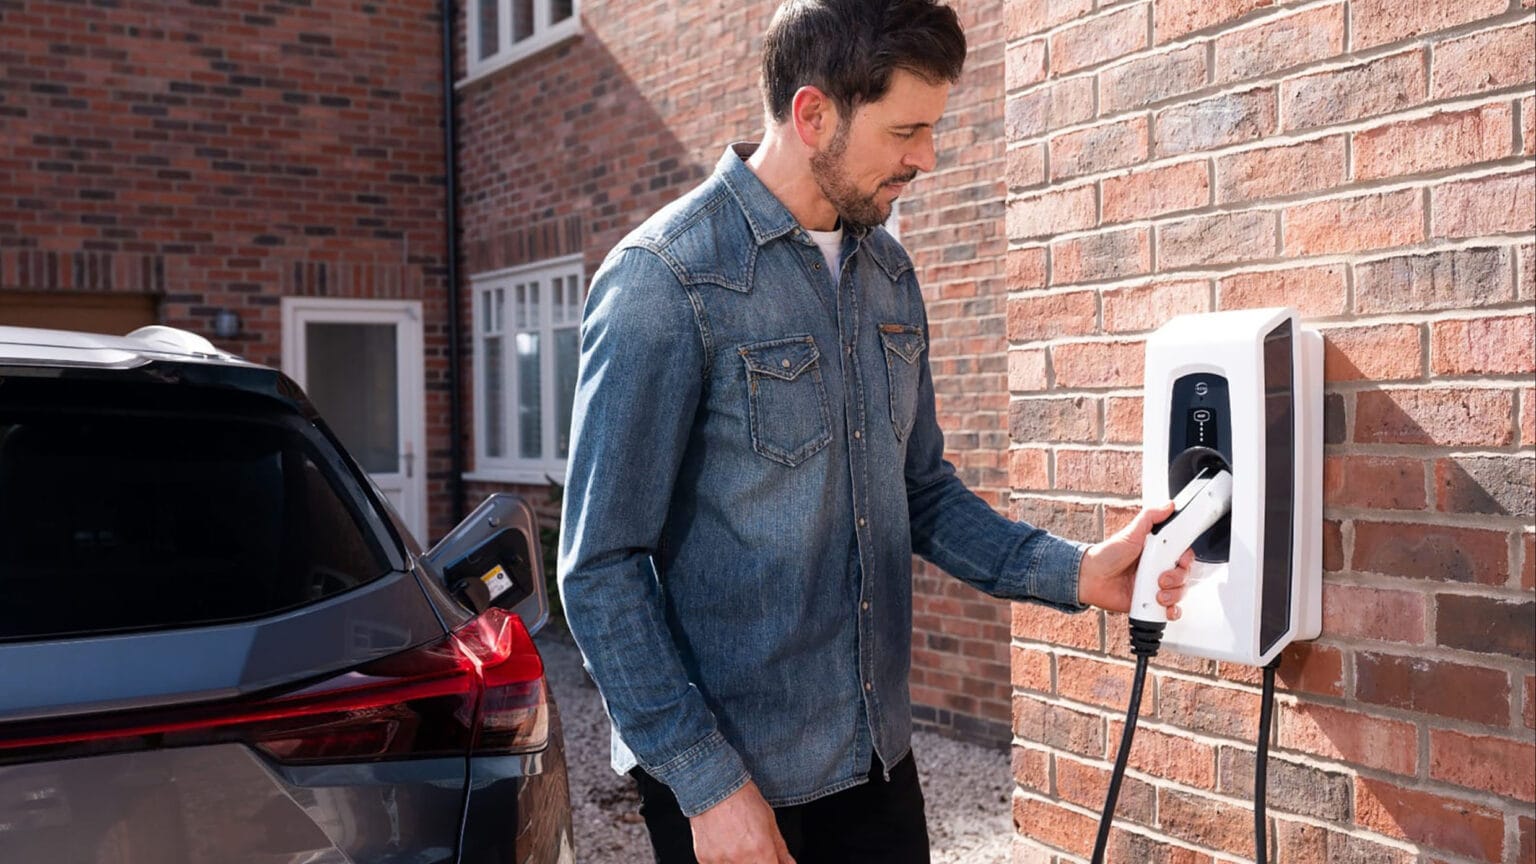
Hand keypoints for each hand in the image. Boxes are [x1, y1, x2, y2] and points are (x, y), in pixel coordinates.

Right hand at [689, 780, 795, 863]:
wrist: (713, 785)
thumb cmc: (742, 798)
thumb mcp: (770, 821)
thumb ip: (781, 850)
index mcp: (760, 850)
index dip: (773, 863)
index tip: (771, 859)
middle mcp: (740, 859)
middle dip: (757, 861)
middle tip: (754, 849)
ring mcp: (720, 861)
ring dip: (740, 861)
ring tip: (737, 844)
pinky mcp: (704, 859)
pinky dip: (723, 860)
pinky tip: (725, 844)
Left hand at [1076, 501, 1193, 619]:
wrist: (1090, 578)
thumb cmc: (1107, 555)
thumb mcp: (1130, 532)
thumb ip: (1150, 518)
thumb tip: (1168, 506)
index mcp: (1158, 553)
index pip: (1183, 556)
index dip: (1185, 561)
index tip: (1179, 561)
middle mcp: (1159, 570)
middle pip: (1184, 576)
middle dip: (1177, 579)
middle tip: (1160, 578)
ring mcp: (1156, 588)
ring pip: (1180, 594)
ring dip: (1173, 595)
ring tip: (1156, 593)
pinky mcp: (1151, 604)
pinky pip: (1170, 610)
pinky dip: (1172, 611)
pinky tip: (1164, 608)